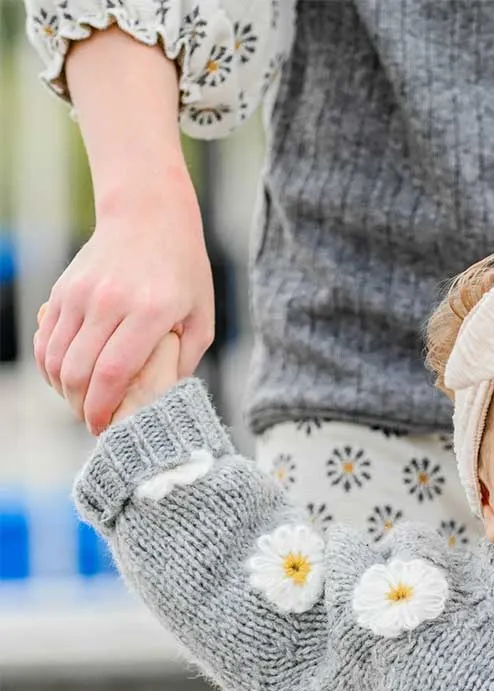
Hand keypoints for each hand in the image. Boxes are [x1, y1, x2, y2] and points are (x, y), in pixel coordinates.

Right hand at [33, 174, 212, 435]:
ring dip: (64, 390)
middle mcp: (110, 302)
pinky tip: (68, 378)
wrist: (149, 214)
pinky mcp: (64, 290)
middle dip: (82, 407)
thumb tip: (165, 399)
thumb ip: (184, 360)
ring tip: (84, 404)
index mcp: (150, 312)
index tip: (105, 428)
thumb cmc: (184, 271)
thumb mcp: (201, 317)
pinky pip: (46, 339)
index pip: (114, 371)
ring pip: (56, 357)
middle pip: (79, 370)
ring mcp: (81, 294)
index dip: (104, 407)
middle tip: (96, 423)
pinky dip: (50, 365)